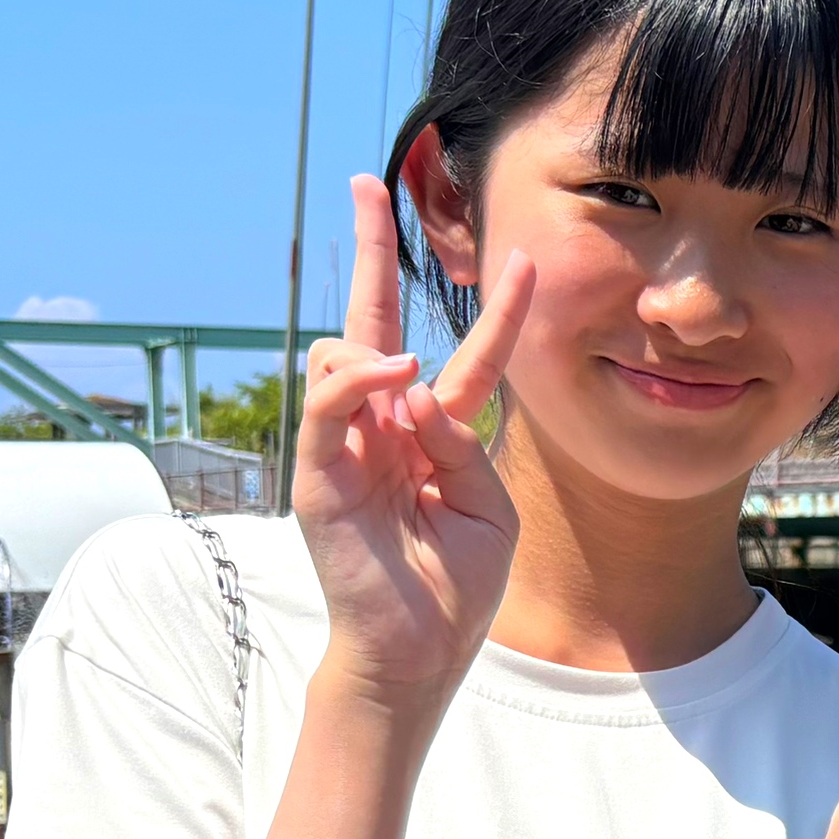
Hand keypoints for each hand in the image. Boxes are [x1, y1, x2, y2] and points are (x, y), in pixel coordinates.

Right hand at [291, 176, 535, 713]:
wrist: (418, 653)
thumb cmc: (456, 586)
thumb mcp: (488, 508)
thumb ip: (463, 445)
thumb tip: (415, 391)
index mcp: (433, 433)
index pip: (465, 355)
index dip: (494, 308)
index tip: (520, 257)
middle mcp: (385, 427)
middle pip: (374, 321)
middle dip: (371, 252)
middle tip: (368, 185)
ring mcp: (348, 446)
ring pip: (344, 353)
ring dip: (377, 347)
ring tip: (403, 383)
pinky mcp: (319, 472)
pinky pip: (327, 403)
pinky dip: (357, 379)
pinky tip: (391, 378)